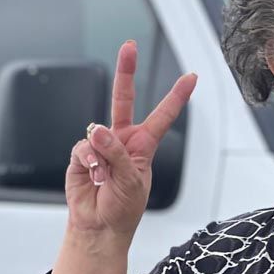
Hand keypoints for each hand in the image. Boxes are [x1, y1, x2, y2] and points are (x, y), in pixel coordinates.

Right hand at [65, 39, 197, 240]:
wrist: (100, 226)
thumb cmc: (123, 208)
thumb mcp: (133, 182)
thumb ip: (118, 154)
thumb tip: (97, 130)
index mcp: (143, 146)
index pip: (162, 116)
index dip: (176, 96)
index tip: (192, 77)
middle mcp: (122, 140)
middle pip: (124, 99)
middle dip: (126, 72)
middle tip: (129, 46)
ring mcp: (101, 146)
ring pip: (99, 132)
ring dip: (102, 154)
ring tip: (105, 177)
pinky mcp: (82, 154)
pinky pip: (84, 147)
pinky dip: (89, 162)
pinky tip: (94, 176)